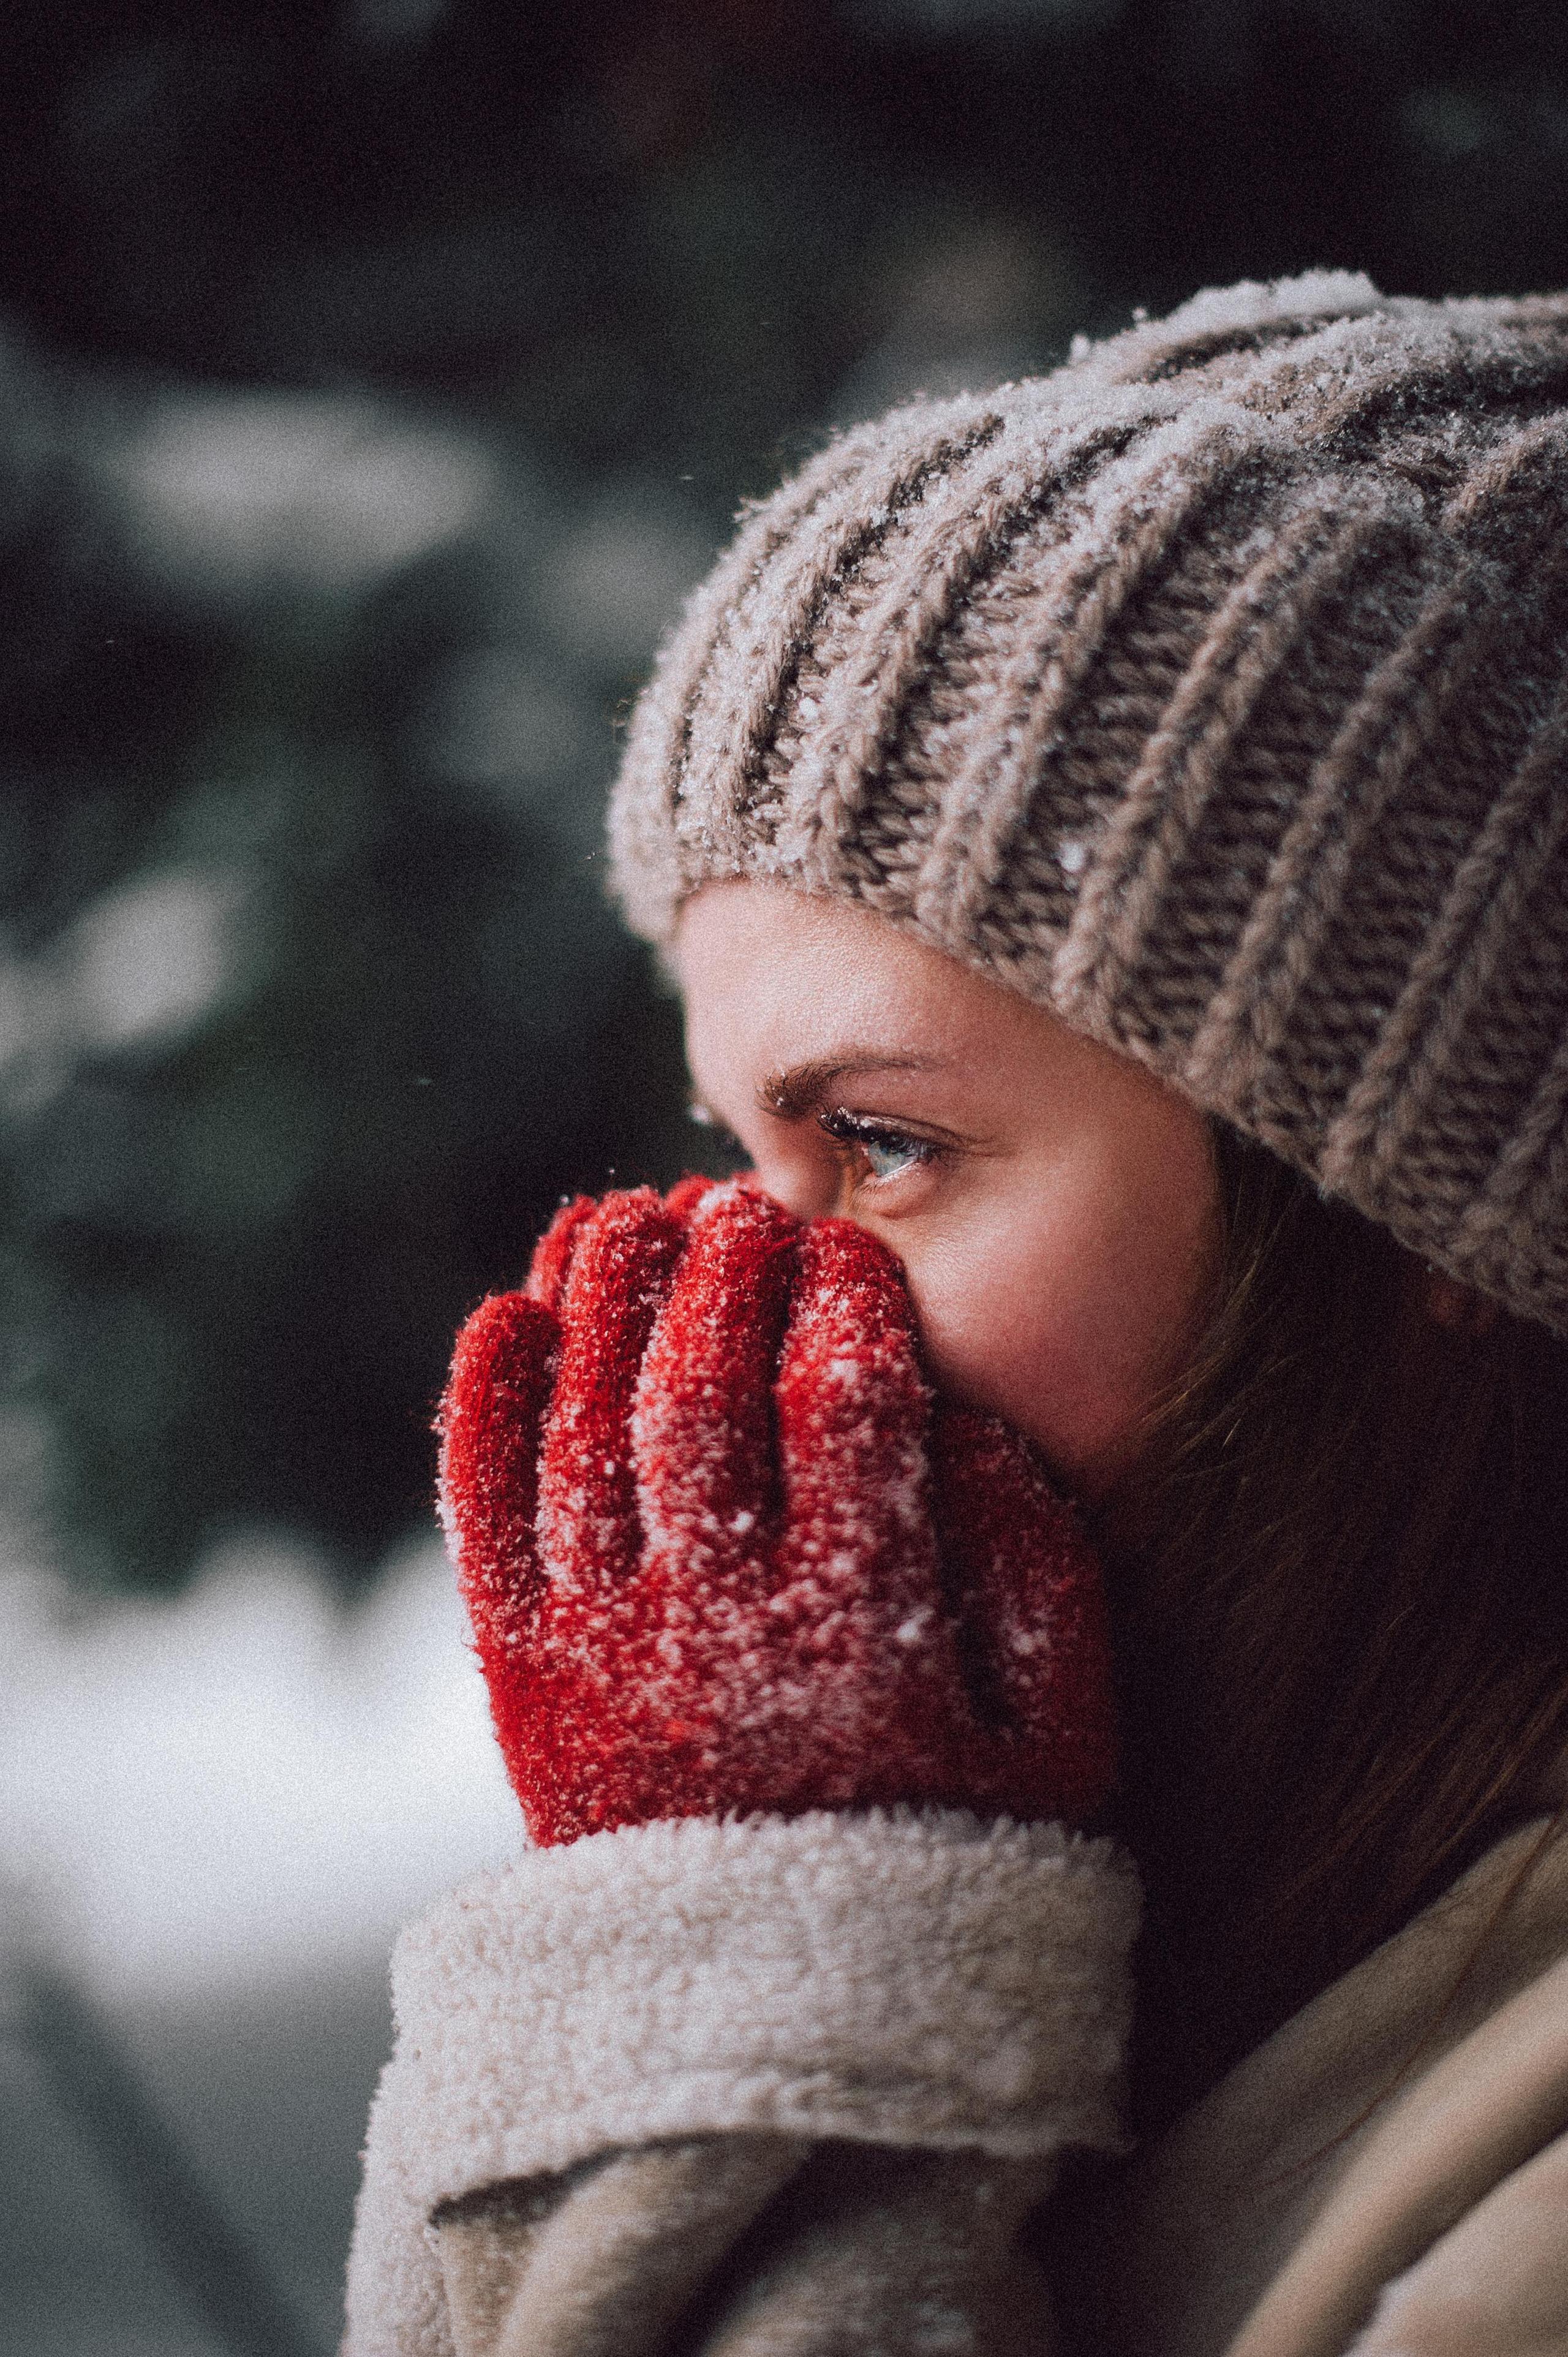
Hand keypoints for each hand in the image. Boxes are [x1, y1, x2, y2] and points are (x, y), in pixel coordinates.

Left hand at [438, 1180, 1115, 1844]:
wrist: (784, 2023)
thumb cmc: (950, 1855)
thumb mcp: (1059, 1732)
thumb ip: (1033, 1569)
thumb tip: (973, 1414)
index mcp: (865, 1630)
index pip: (844, 1406)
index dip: (842, 1300)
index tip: (848, 1247)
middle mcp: (720, 1628)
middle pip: (703, 1395)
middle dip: (721, 1272)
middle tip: (739, 1201)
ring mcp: (605, 1650)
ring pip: (586, 1431)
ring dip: (600, 1302)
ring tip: (626, 1214)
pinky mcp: (523, 1679)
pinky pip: (484, 1519)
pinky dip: (485, 1410)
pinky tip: (504, 1314)